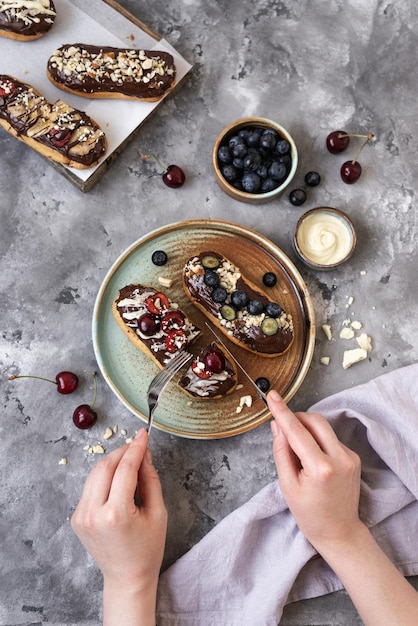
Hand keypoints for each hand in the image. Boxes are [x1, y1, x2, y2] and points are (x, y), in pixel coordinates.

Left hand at [71, 428, 166, 624]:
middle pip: (105, 466)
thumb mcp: (158, 512)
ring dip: (112, 462)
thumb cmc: (147, 549)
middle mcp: (93, 513)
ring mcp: (81, 516)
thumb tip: (144, 454)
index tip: (143, 435)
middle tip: (137, 446)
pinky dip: (104, 478)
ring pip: (94, 474)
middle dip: (122, 452)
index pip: (125, 469)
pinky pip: (90, 487)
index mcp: (116, 514)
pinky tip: (118, 482)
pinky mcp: (76, 517)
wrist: (127, 578)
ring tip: (130, 462)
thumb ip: (150, 479)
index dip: (135, 448)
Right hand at [268, 390, 417, 625]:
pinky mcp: (353, 457)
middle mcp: (339, 458)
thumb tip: (277, 425)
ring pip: (323, 427)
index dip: (283, 411)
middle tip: (282, 428)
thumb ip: (281, 451)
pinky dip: (316, 440)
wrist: (339, 532)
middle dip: (297, 418)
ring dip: (306, 429)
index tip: (272, 395)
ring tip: (296, 451)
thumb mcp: (287, 485)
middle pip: (315, 421)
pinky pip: (330, 438)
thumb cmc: (310, 514)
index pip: (297, 431)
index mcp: (320, 468)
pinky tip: (311, 459)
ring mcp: (349, 456)